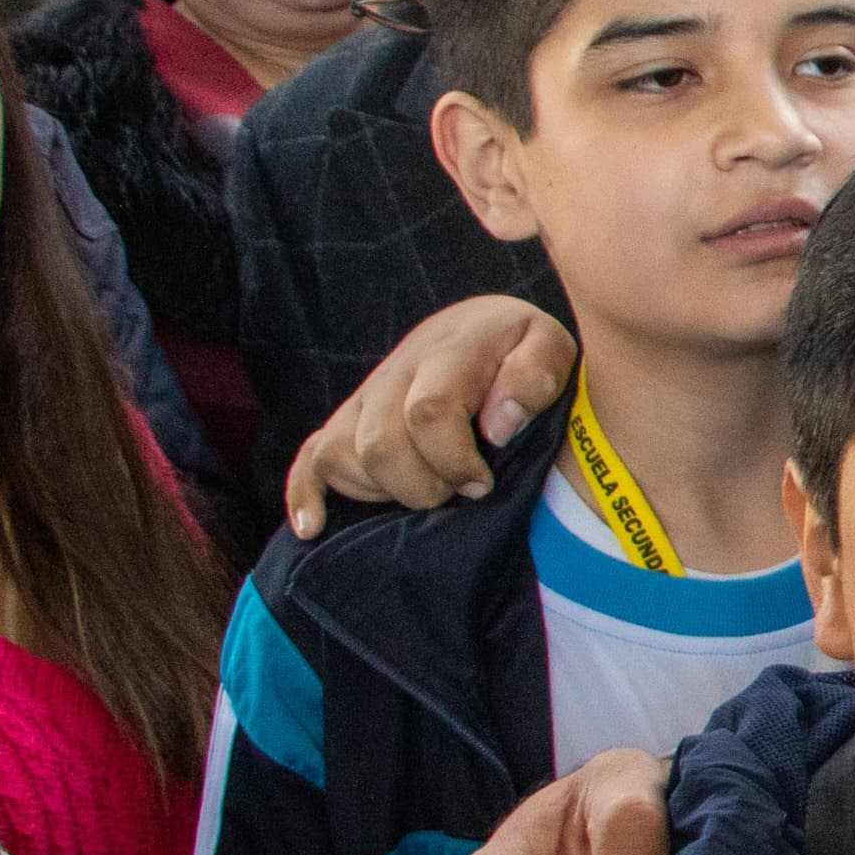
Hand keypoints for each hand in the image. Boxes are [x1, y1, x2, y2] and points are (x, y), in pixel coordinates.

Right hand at [286, 296, 580, 535]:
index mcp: (447, 353)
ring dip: (382, 490)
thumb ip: (533, 378)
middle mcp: (395, 373)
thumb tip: (498, 427)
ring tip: (426, 490)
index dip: (454, 459)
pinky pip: (309, 458)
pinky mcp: (347, 420)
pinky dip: (305, 494)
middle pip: (380, 444)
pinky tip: (313, 527)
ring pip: (341, 455)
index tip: (483, 482)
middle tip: (460, 491)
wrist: (481, 327)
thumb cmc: (521, 349)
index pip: (428, 411)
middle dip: (422, 485)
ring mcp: (364, 398)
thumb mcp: (549, 347)